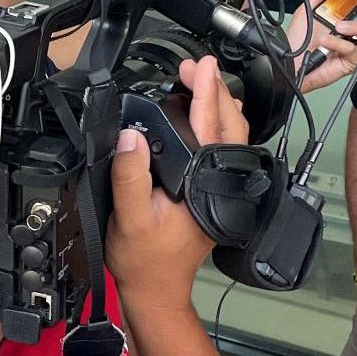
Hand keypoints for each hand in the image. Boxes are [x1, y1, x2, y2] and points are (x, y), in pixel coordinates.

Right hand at [108, 56, 247, 302]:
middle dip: (213, 91)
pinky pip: (219, 149)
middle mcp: (218, 182)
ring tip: (197, 83)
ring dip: (215, 106)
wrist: (156, 290)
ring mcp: (218, 187)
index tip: (201, 65)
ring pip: (228, 137)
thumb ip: (130, 176)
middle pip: (228, 125)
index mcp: (203, 183)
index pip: (210, 127)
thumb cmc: (144, 260)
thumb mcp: (128, 217)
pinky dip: (212, 125)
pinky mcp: (210, 191)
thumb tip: (131, 137)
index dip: (205, 91)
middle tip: (192, 67)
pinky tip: (200, 117)